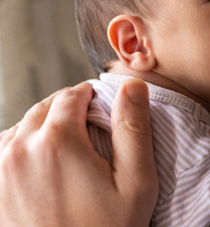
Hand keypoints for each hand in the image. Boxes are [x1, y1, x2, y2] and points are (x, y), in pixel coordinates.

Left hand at [0, 79, 157, 225]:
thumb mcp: (136, 182)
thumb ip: (134, 128)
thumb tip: (133, 86)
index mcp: (59, 141)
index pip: (73, 95)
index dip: (93, 97)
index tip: (106, 112)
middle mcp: (21, 149)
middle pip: (45, 107)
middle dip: (69, 112)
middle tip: (91, 132)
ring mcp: (1, 170)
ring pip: (21, 127)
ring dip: (44, 129)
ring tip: (69, 149)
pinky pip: (3, 152)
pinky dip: (22, 149)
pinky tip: (43, 165)